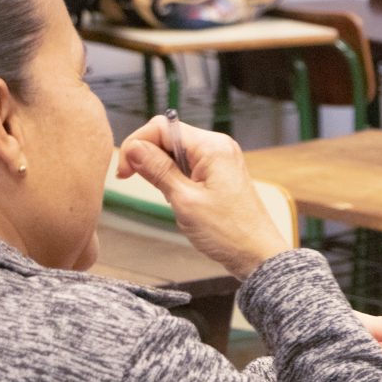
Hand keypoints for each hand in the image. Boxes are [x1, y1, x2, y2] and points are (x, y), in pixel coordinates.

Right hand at [117, 116, 288, 278]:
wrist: (256, 254)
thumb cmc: (228, 232)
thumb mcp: (185, 200)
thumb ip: (158, 170)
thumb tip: (134, 148)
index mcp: (212, 146)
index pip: (162, 127)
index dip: (137, 144)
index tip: (125, 172)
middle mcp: (218, 147)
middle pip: (168, 137)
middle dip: (148, 158)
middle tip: (135, 182)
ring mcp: (220, 160)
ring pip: (176, 153)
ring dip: (162, 171)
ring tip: (169, 198)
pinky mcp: (220, 174)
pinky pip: (188, 167)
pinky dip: (176, 180)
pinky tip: (179, 200)